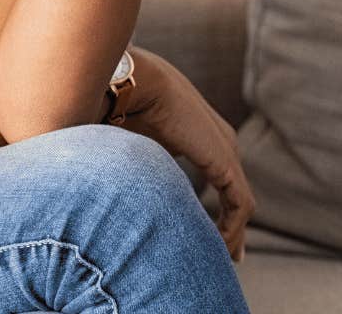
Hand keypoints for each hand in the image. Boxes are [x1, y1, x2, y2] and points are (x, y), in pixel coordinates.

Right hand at [112, 46, 253, 261]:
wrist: (126, 83)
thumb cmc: (113, 104)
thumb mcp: (124, 143)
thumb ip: (128, 166)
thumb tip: (102, 190)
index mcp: (195, 131)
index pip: (216, 172)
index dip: (212, 203)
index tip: (202, 231)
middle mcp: (217, 139)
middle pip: (232, 189)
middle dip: (230, 224)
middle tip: (227, 254)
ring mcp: (225, 150)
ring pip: (237, 202)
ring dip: (230, 233)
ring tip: (223, 258)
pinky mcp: (226, 162)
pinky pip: (239, 205)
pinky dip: (231, 229)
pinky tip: (219, 248)